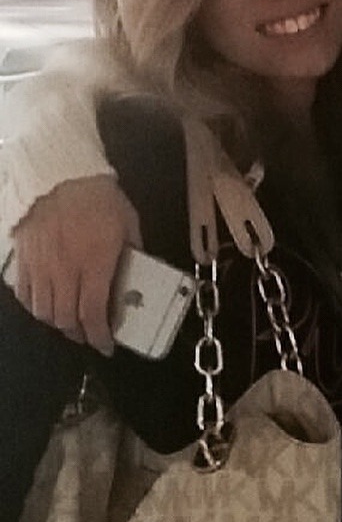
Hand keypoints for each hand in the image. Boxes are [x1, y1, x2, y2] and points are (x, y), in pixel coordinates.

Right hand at [9, 175, 142, 354]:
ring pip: (41, 310)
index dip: (99, 336)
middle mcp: (64, 270)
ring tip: (69, 322)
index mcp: (95, 263)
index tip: (106, 346)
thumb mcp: (129, 224)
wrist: (61, 175)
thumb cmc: (100, 198)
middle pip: (65, 318)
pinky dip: (34, 305)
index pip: (93, 313)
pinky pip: (23, 292)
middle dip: (78, 333)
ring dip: (56, 322)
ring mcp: (40, 265)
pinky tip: (44, 304)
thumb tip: (139, 272)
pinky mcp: (23, 257)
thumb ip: (134, 252)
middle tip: (89, 334)